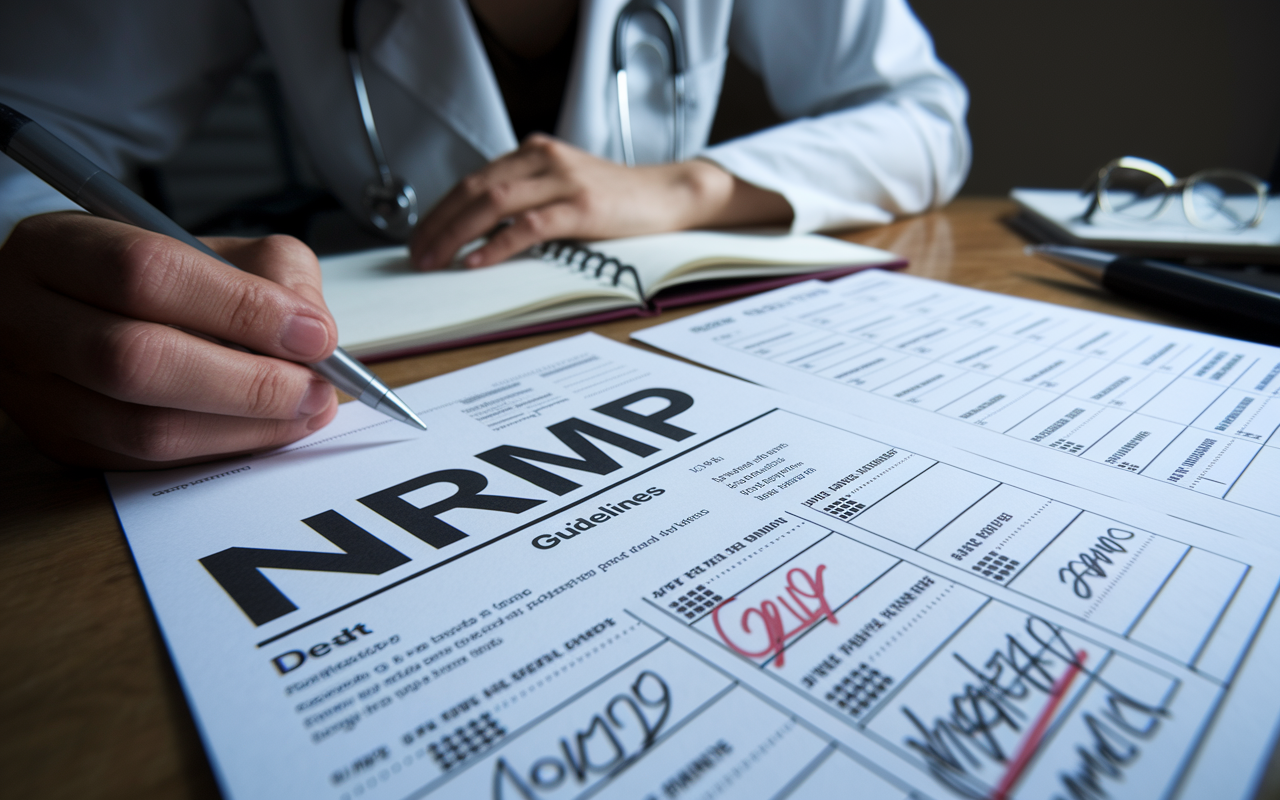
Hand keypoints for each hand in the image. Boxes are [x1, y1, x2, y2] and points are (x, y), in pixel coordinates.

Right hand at [0, 212, 339, 468]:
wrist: (79, 310)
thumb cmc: (149, 276)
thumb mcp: (209, 247)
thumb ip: (271, 273)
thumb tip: (313, 330)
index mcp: (56, 249)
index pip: (147, 272)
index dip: (242, 307)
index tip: (312, 333)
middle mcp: (28, 321)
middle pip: (138, 360)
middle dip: (248, 382)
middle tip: (314, 386)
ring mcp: (38, 392)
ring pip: (144, 427)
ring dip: (244, 426)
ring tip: (304, 410)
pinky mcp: (63, 445)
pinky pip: (152, 463)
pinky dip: (223, 449)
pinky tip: (266, 430)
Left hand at [409, 134, 792, 269]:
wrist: (667, 194)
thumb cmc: (614, 199)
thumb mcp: (562, 186)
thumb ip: (525, 196)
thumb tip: (477, 230)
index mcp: (533, 152)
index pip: (472, 180)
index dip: (440, 211)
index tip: (419, 238)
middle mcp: (542, 159)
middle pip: (474, 190)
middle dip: (438, 225)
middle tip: (416, 255)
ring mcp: (563, 180)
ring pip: (493, 204)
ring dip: (457, 235)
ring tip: (436, 261)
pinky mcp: (582, 206)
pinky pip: (529, 226)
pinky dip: (497, 245)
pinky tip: (476, 261)